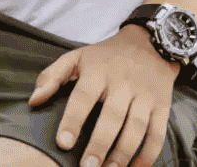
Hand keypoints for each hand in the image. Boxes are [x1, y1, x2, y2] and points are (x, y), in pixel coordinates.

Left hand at [29, 25, 176, 166]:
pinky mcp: (162, 105)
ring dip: (123, 154)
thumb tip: (34, 101)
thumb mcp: (78, 56)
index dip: (73, 120)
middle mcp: (124, 82)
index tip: (63, 143)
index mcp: (99, 71)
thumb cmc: (107, 56)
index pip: (84, 97)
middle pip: (112, 117)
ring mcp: (145, 94)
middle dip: (99, 145)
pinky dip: (148, 155)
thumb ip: (52, 76)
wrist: (152, 42)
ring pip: (136, 128)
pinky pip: (157, 133)